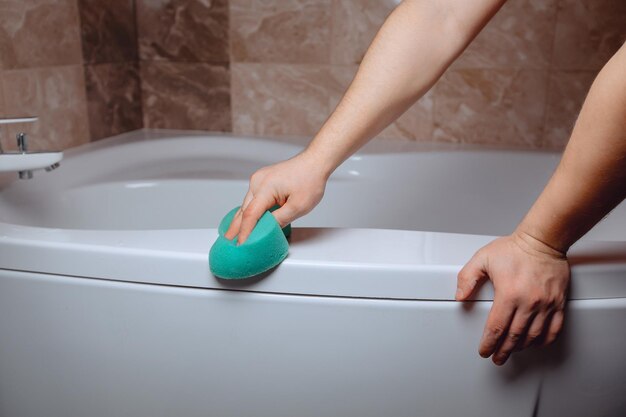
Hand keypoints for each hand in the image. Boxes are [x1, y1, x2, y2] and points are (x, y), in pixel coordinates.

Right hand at [225, 151, 327, 243]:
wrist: (314, 162)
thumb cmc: (310, 179)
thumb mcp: (299, 206)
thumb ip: (281, 219)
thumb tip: (267, 229)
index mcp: (266, 187)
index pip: (251, 214)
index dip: (245, 231)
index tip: (240, 244)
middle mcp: (258, 182)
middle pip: (244, 209)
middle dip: (235, 227)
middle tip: (228, 242)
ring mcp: (259, 180)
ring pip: (246, 204)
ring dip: (241, 219)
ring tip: (233, 235)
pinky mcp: (262, 180)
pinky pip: (252, 198)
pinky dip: (249, 210)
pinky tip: (245, 220)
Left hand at [456, 231, 569, 365]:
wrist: (543, 241)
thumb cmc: (514, 248)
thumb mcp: (482, 259)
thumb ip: (467, 278)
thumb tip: (459, 296)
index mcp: (508, 294)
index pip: (496, 327)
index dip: (489, 343)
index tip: (484, 351)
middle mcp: (528, 302)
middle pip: (514, 336)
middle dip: (503, 350)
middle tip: (497, 358)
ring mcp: (545, 304)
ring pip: (533, 336)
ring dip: (521, 347)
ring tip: (512, 351)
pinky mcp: (558, 302)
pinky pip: (554, 329)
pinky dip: (544, 340)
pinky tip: (536, 343)